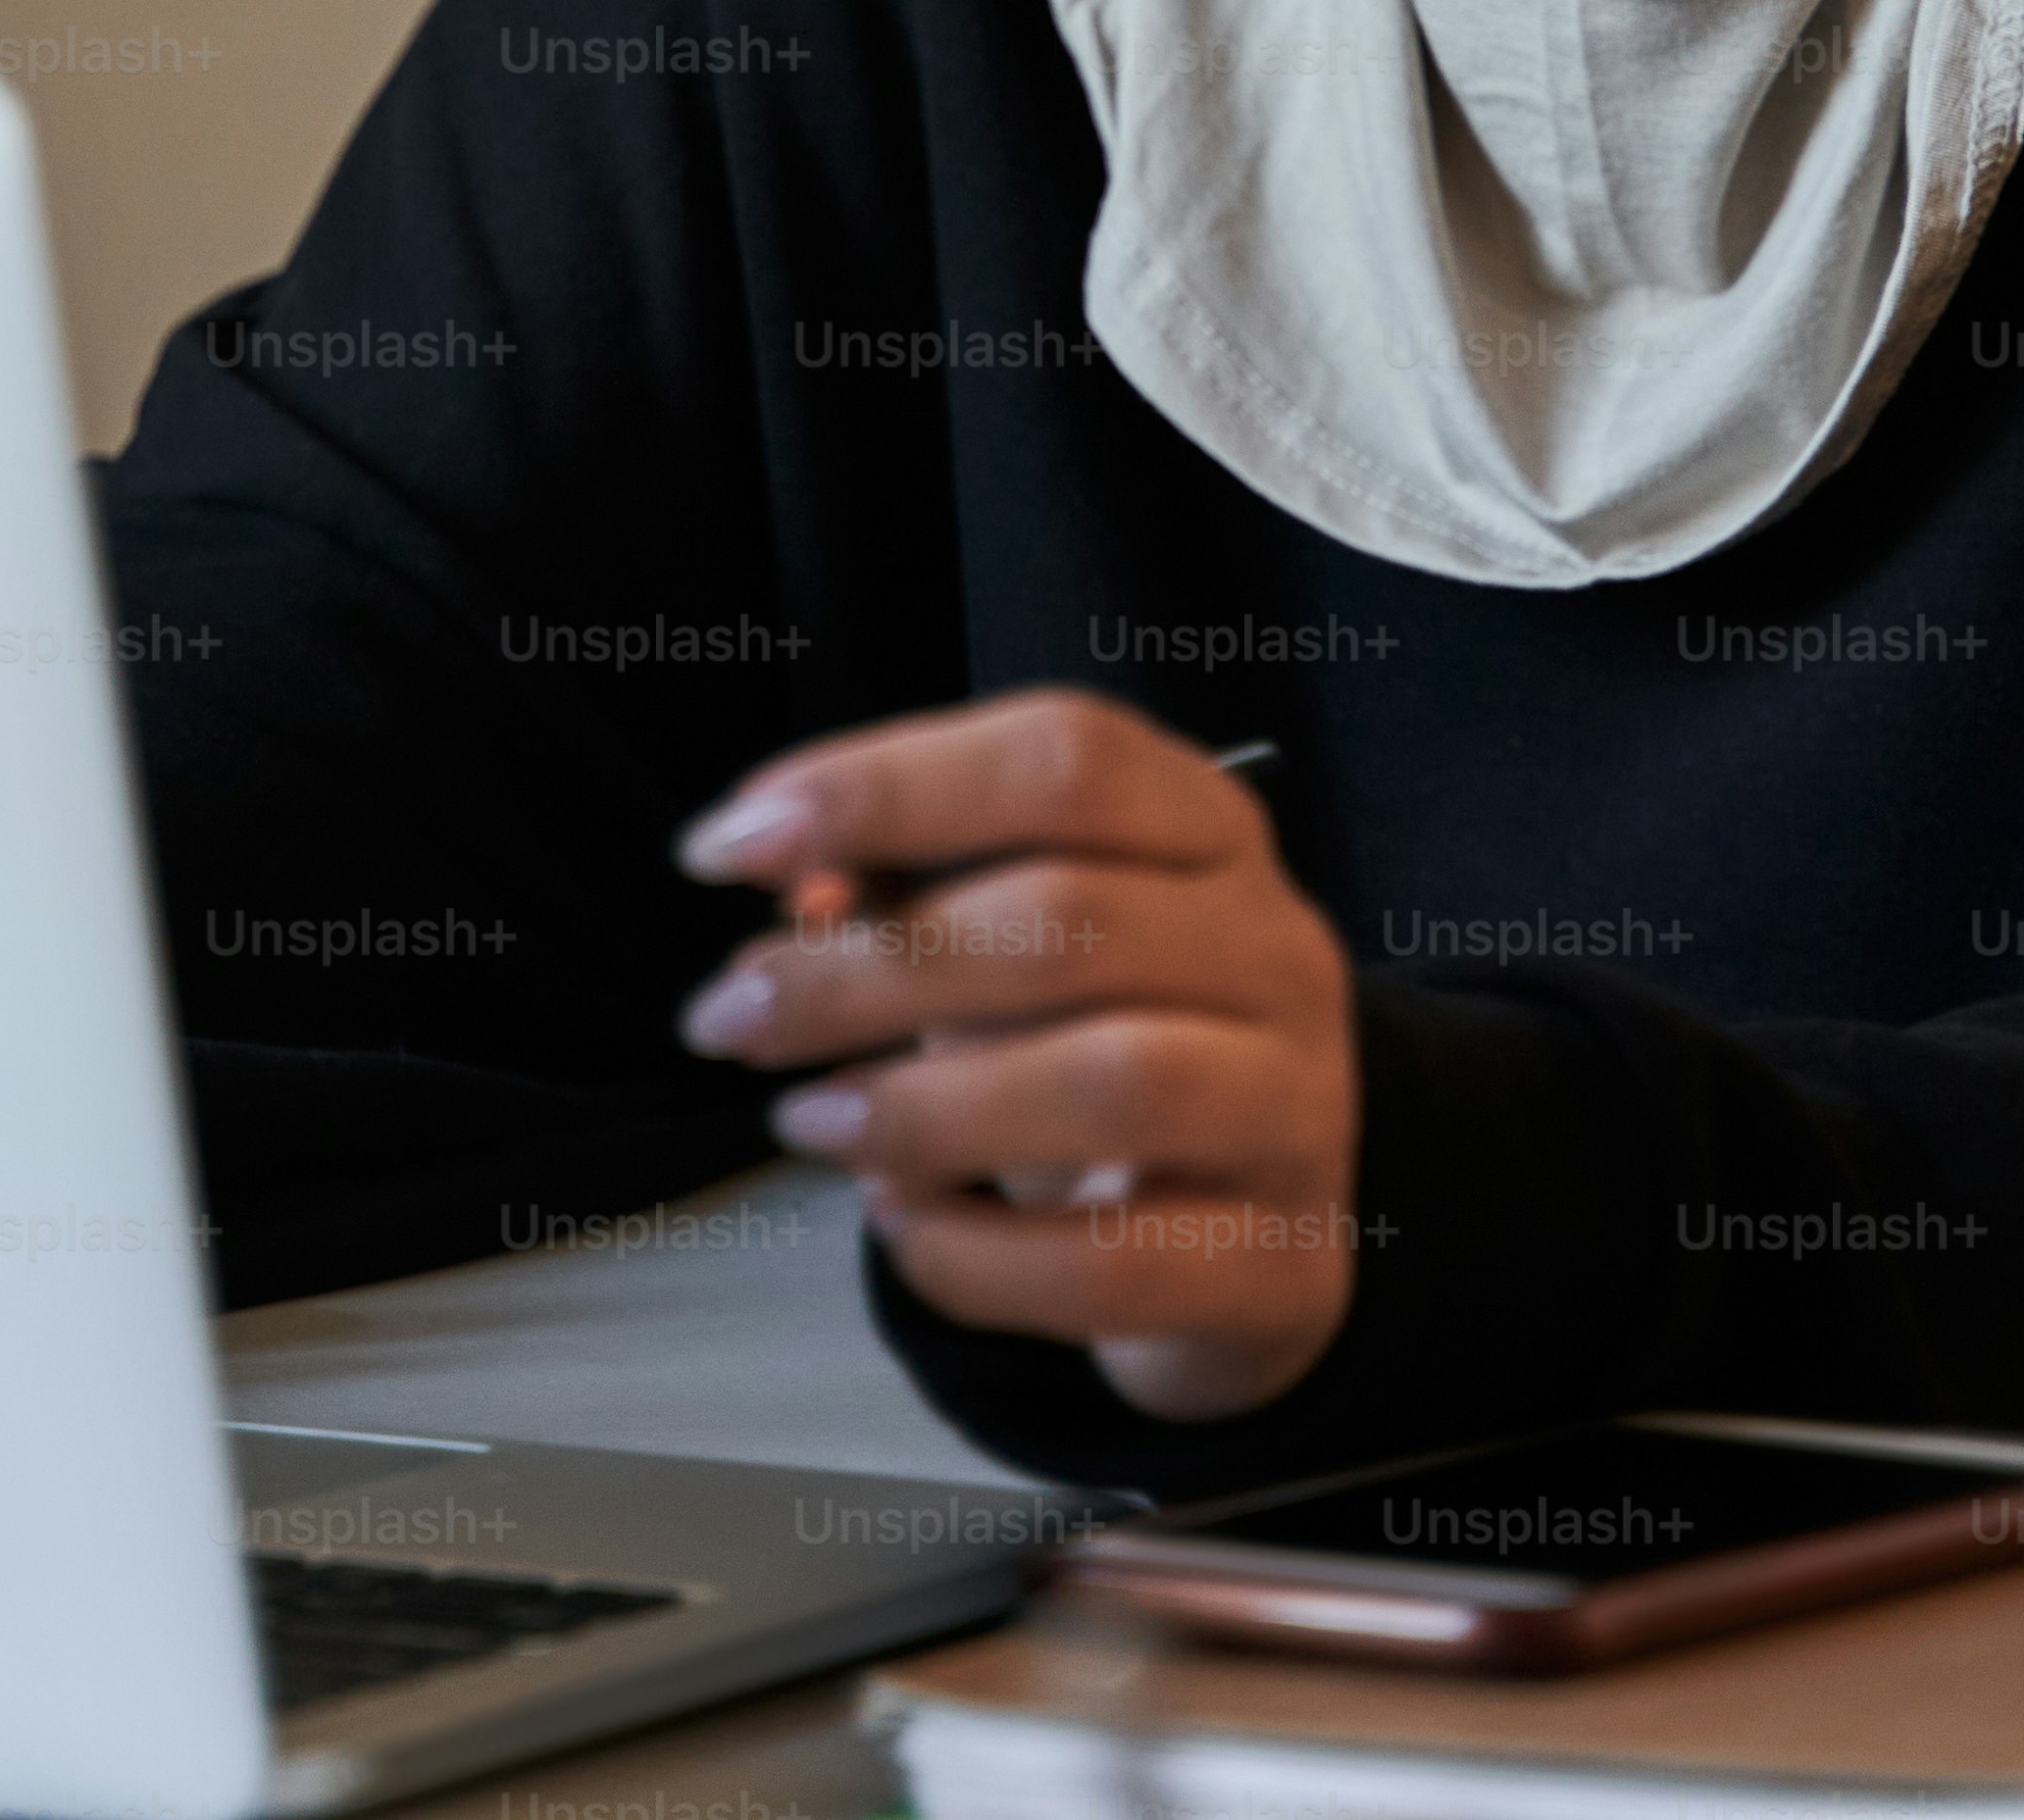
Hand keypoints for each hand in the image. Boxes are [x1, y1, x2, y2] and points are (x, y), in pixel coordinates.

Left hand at [669, 689, 1359, 1420]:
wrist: (1236, 1234)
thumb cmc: (1088, 1046)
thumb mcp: (997, 942)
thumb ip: (897, 890)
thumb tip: (776, 872)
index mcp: (1207, 830)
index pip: (1065, 757)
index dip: (886, 785)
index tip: (724, 846)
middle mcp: (1275, 948)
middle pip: (1069, 917)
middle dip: (863, 968)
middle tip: (729, 1018)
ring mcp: (1299, 1107)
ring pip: (1115, 1083)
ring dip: (922, 1108)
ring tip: (808, 1122)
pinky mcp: (1282, 1265)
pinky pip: (1117, 1264)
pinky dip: (977, 1257)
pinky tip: (900, 1226)